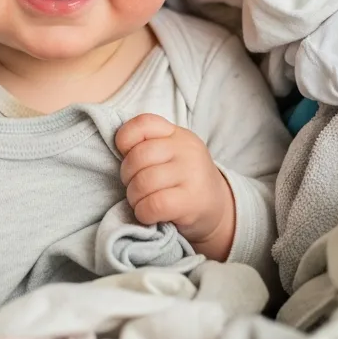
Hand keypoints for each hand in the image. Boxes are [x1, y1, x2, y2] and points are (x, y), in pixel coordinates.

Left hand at [115, 114, 235, 261]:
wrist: (219, 211)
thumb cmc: (184, 182)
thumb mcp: (172, 155)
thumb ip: (149, 146)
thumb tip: (118, 152)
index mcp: (178, 135)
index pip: (143, 123)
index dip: (125, 140)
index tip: (127, 156)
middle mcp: (187, 150)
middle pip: (138, 157)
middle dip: (127, 176)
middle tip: (135, 187)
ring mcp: (192, 174)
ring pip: (143, 182)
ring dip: (134, 198)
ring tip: (141, 202)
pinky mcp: (192, 201)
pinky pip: (154, 204)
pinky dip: (143, 213)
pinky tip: (148, 214)